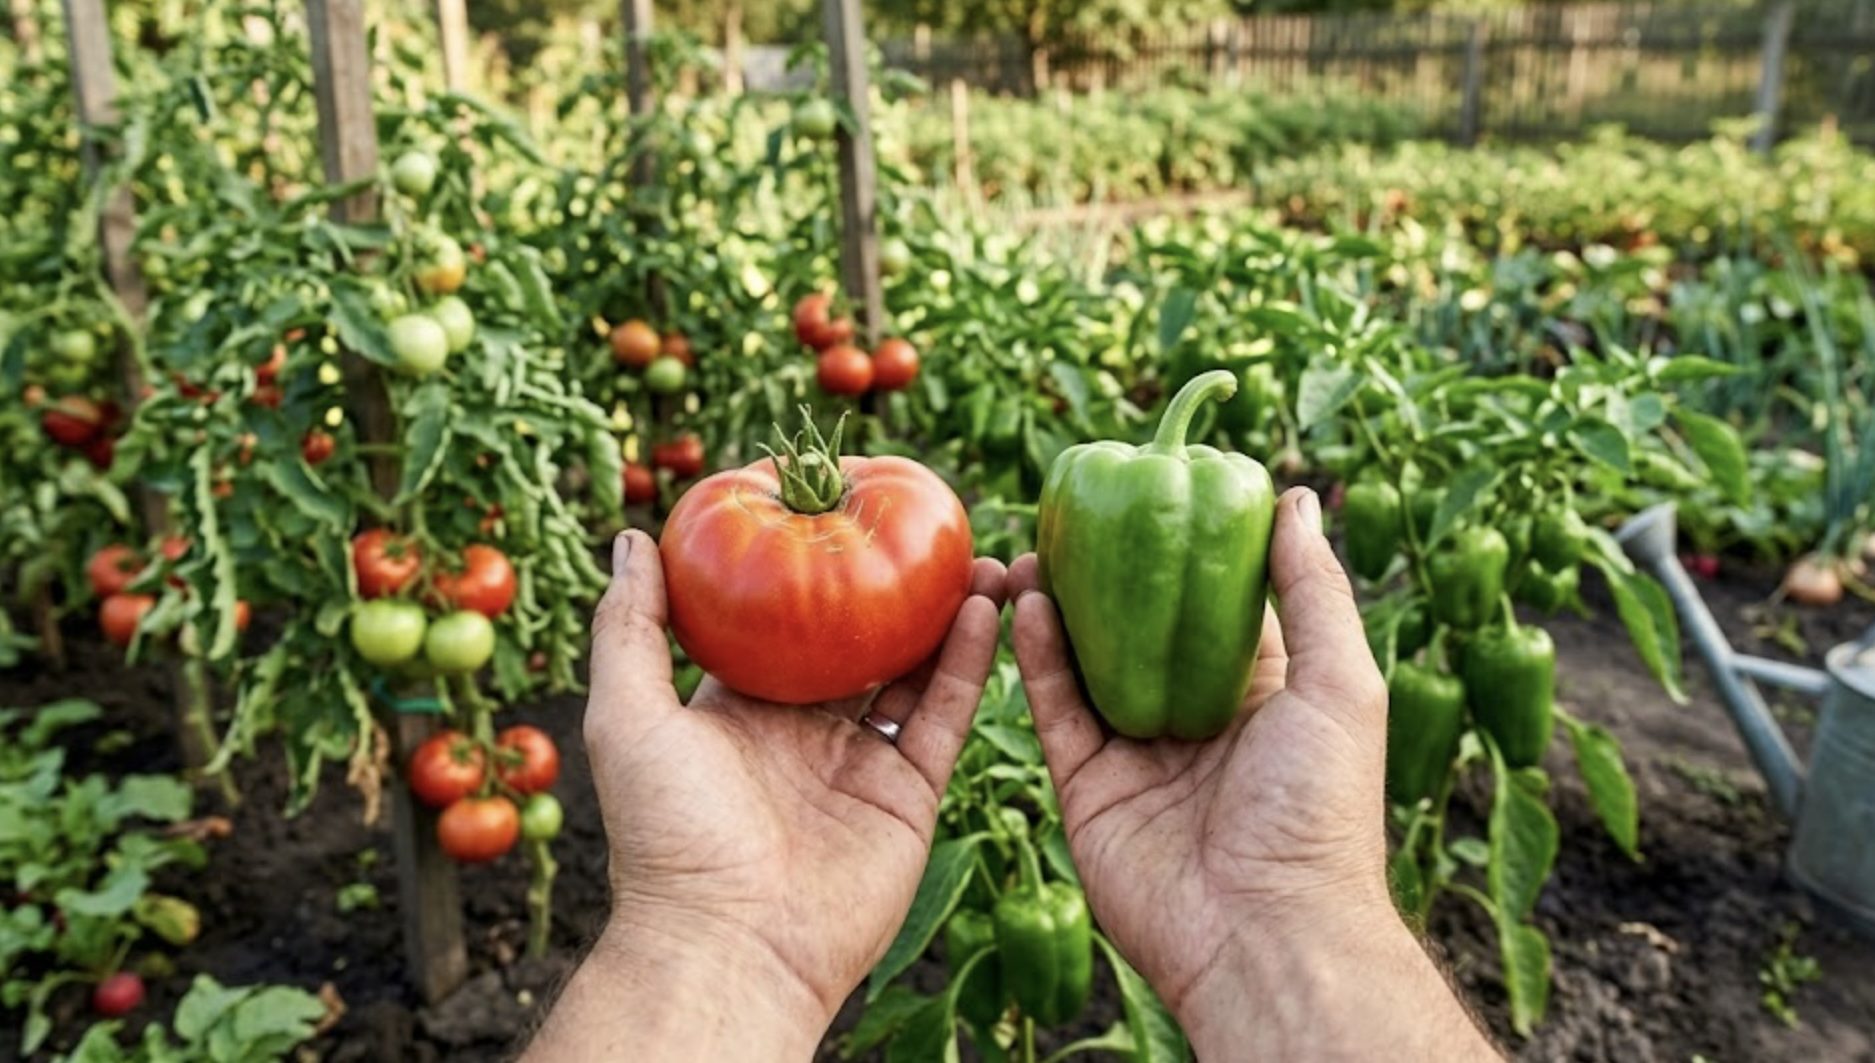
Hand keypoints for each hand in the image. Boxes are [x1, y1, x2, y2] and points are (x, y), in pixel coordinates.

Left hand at [527, 531, 1005, 1060]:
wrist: (731, 945)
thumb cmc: (667, 835)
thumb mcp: (628, 716)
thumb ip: (630, 627)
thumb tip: (632, 534)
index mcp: (741, 708)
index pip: (785, 622)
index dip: (812, 567)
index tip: (837, 505)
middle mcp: (805, 729)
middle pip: (860, 640)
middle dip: (892, 585)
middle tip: (923, 523)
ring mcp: (861, 762)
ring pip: (914, 670)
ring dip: (944, 612)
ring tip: (972, 553)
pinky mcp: (908, 794)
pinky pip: (945, 716)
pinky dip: (969, 664)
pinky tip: (985, 607)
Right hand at [1009, 487, 1495, 1059]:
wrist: (1265, 934)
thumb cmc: (1321, 811)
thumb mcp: (1342, 683)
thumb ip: (1313, 590)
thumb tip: (1294, 497)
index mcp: (1261, 696)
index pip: (1216, 608)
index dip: (1188, 553)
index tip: (1156, 492)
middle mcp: (1195, 722)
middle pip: (1141, 632)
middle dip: (1108, 577)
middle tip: (1076, 517)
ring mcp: (1138, 755)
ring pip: (1088, 666)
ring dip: (1062, 609)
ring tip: (1036, 549)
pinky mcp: (1089, 788)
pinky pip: (1055, 712)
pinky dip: (1037, 659)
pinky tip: (1027, 606)